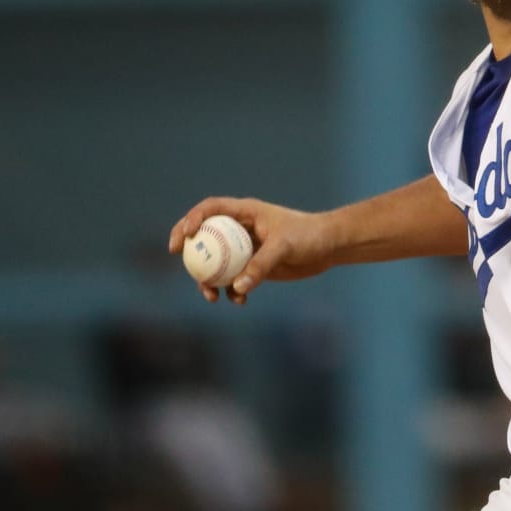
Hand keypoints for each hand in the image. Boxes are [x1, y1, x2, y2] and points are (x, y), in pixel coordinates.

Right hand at [168, 197, 335, 304]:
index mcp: (245, 212)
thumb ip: (261, 265)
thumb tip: (237, 287)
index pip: (210, 209)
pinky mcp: (253, 266)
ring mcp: (245, 248)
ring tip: (212, 296)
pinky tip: (240, 301)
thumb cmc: (309, 236)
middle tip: (181, 262)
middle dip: (190, 250)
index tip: (185, 237)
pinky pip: (234, 280)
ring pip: (216, 262)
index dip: (192, 219)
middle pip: (205, 236)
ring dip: (209, 280)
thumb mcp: (285, 246)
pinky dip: (232, 291)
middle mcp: (240, 228)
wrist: (329, 248)